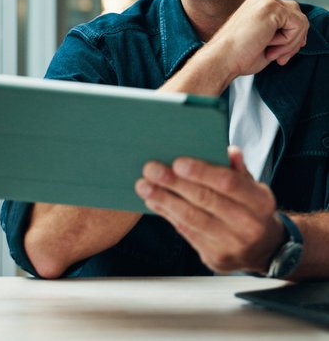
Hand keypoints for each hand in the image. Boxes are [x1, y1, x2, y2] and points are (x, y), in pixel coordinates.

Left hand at [135, 147, 283, 273]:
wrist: (264, 249)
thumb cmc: (251, 208)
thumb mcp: (253, 187)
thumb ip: (238, 169)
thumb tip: (229, 150)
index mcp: (260, 202)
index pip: (228, 183)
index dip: (202, 172)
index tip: (177, 162)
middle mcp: (248, 225)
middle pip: (205, 200)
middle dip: (174, 183)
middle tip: (151, 170)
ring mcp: (231, 244)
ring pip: (192, 218)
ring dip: (164, 200)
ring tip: (144, 185)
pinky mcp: (215, 258)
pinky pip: (186, 232)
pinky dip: (167, 214)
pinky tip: (153, 201)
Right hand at [208, 0, 308, 76]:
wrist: (223, 58)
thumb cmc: (239, 54)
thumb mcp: (265, 39)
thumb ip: (282, 32)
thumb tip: (302, 36)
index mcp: (260, 1)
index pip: (290, 16)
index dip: (290, 38)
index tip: (279, 55)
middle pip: (298, 16)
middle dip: (293, 40)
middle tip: (277, 57)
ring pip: (301, 21)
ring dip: (290, 44)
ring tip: (270, 52)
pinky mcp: (273, 7)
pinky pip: (299, 26)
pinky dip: (289, 42)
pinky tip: (269, 46)